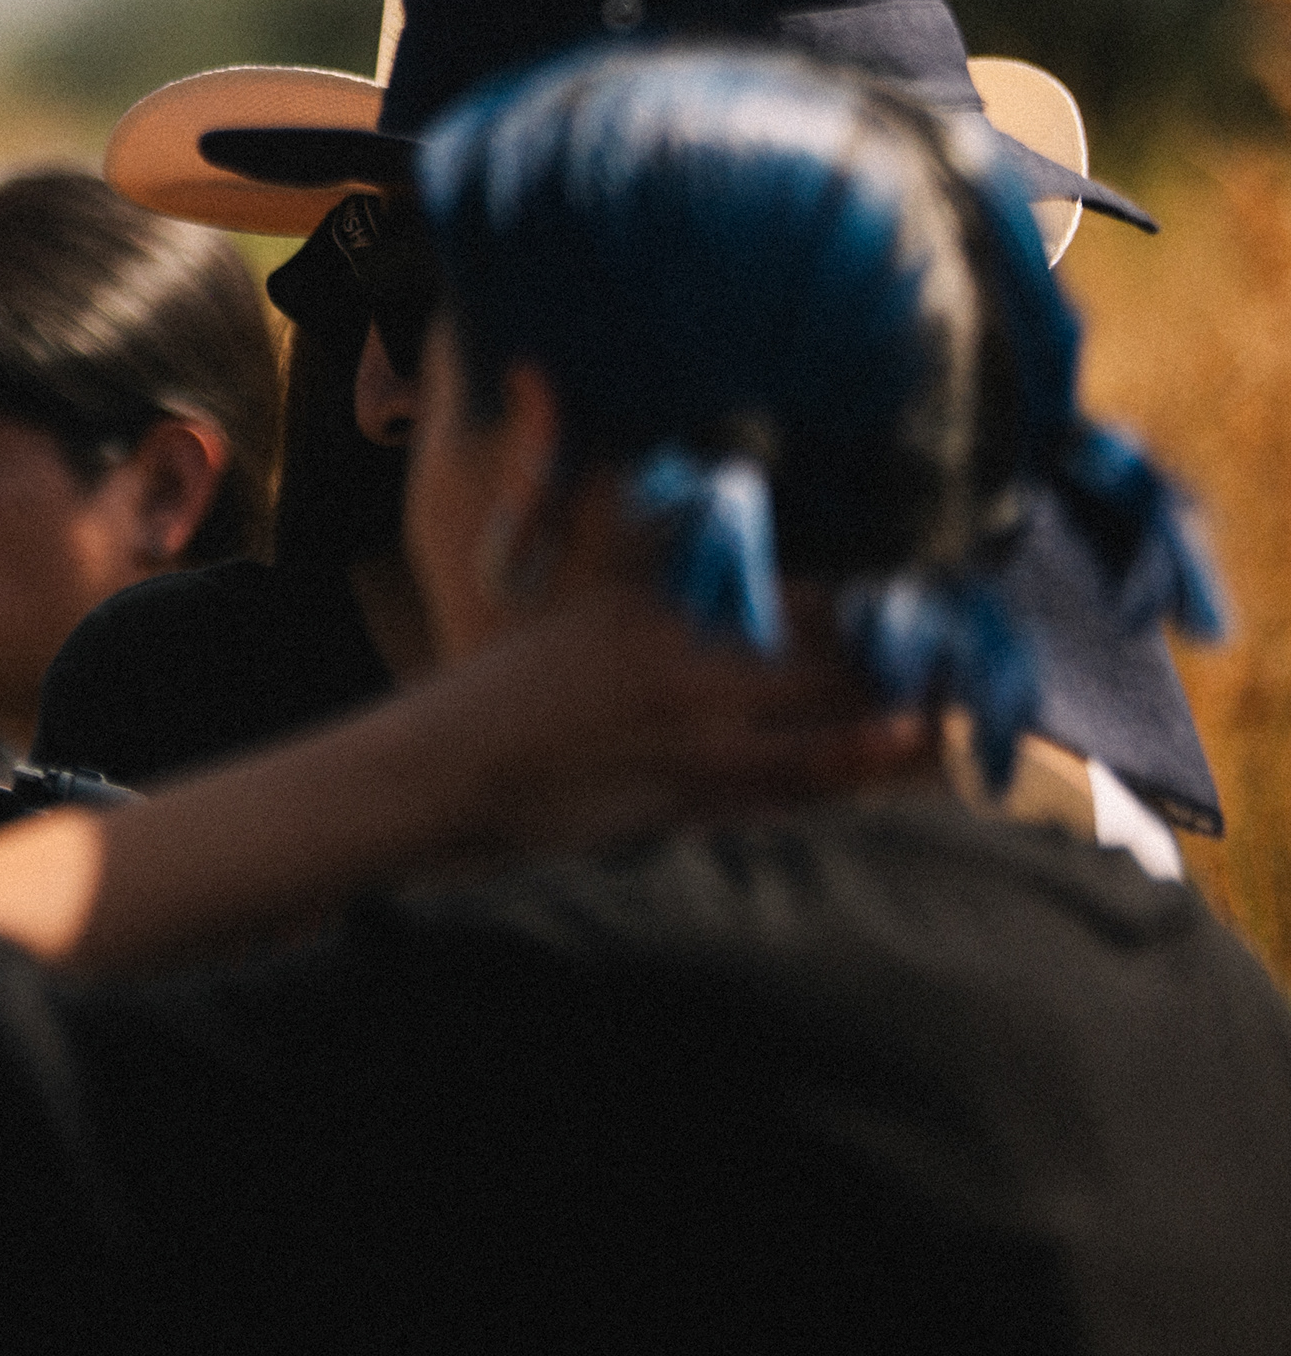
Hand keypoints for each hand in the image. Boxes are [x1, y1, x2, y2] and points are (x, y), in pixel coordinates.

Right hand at [414, 585, 934, 857]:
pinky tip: (880, 778)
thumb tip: (722, 591)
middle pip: (827, 664)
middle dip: (896, 666)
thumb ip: (652, 598)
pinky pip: (786, 798)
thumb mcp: (576, 617)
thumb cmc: (498, 694)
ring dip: (893, 731)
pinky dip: (838, 785)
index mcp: (657, 612)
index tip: (905, 609)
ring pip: (826, 736)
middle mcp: (689, 670)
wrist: (446, 773)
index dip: (858, 607)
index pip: (786, 600)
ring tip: (941, 723)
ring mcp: (694, 743)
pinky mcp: (690, 805)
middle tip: (951, 667)